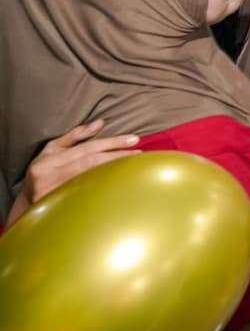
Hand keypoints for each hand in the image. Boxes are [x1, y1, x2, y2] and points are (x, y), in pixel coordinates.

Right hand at [24, 120, 139, 204]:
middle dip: (117, 156)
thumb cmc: (43, 171)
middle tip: (139, 152)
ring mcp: (54, 195)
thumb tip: (100, 122)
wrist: (28, 203)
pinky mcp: (60, 207)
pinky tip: (122, 182)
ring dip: (115, 172)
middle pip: (91, 163)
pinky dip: (106, 187)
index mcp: (49, 161)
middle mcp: (49, 177)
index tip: (133, 139)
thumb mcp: (52, 150)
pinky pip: (89, 195)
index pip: (87, 149)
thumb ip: (76, 136)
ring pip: (92, 179)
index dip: (111, 143)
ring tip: (135, 165)